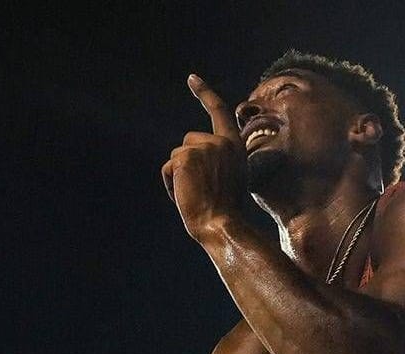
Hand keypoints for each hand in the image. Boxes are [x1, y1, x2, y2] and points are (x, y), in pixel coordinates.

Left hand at [162, 74, 246, 238]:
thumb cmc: (227, 211)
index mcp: (235, 145)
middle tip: (201, 189)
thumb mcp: (232, 177)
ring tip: (195, 194)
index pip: (218, 111)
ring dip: (179, 175)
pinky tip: (184, 195)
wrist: (222, 224)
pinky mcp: (185, 156)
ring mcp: (203, 147)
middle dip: (187, 162)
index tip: (192, 78)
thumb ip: (219, 159)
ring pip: (177, 155)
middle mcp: (221, 141)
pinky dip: (171, 184)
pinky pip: (168, 167)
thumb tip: (196, 156)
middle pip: (188, 141)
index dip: (204, 93)